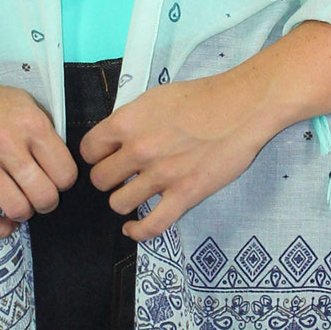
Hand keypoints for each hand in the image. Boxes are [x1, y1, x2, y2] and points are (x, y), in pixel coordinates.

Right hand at [0, 73, 79, 239]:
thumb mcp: (24, 104)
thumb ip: (44, 133)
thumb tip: (59, 167)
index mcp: (31, 124)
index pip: (65, 172)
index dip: (63, 182)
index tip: (54, 180)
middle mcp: (9, 144)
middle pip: (45, 196)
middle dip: (47, 203)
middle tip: (38, 197)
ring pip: (18, 209)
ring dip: (23, 214)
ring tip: (19, 206)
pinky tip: (4, 222)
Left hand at [80, 74, 274, 242]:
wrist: (242, 107)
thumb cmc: (202, 97)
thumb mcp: (155, 97)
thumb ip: (131, 120)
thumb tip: (115, 139)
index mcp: (128, 122)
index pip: (88, 150)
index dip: (95, 155)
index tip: (106, 157)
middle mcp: (139, 150)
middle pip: (100, 179)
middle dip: (109, 178)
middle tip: (123, 175)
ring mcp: (161, 175)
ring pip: (119, 203)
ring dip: (124, 200)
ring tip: (135, 192)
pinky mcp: (184, 195)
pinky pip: (151, 226)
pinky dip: (137, 232)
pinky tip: (132, 228)